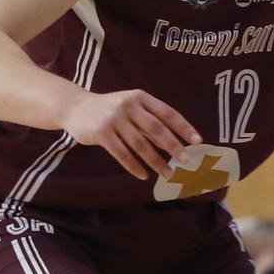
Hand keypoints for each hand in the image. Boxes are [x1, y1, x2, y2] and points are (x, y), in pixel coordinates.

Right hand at [63, 89, 200, 179]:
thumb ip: (150, 123)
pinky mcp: (101, 133)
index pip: (167, 112)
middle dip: (173, 146)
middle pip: (156, 129)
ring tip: (168, 174)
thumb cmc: (111, 110)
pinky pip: (122, 154)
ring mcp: (113, 119)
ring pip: (140, 144)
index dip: (183, 127)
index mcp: (140, 97)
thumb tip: (174, 144)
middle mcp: (128, 105)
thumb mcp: (132, 109)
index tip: (197, 141)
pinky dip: (134, 166)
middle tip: (187, 161)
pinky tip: (144, 175)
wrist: (76, 108)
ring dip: (156, 161)